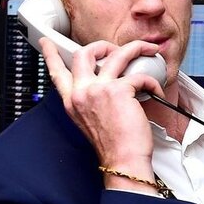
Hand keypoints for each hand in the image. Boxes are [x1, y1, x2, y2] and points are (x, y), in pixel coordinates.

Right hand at [42, 36, 161, 178]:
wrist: (122, 161)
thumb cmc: (113, 146)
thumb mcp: (90, 121)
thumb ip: (91, 101)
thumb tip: (106, 86)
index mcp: (72, 101)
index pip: (56, 73)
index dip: (50, 54)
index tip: (46, 42)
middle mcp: (81, 92)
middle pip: (84, 53)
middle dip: (102, 45)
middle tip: (116, 49)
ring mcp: (98, 89)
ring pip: (116, 54)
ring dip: (136, 48)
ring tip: (148, 50)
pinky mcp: (119, 90)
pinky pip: (141, 75)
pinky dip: (153, 82)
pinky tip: (157, 92)